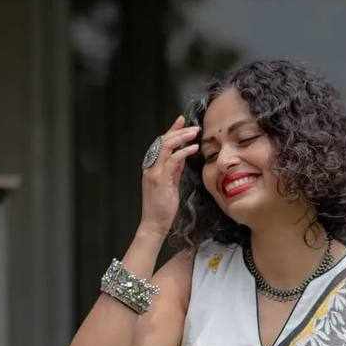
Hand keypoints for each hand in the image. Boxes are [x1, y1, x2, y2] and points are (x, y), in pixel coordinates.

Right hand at [139, 114, 199, 238]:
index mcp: (152, 167)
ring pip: (167, 146)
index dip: (172, 131)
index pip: (162, 144)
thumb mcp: (170, 185)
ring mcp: (154, 172)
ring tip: (195, 133)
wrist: (154, 224)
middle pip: (164, 141)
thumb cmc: (162, 208)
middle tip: (193, 127)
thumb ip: (175, 170)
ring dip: (182, 137)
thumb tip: (182, 157)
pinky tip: (193, 148)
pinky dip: (184, 152)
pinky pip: (173, 160)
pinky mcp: (161, 179)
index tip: (182, 121)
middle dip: (179, 131)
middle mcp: (151, 166)